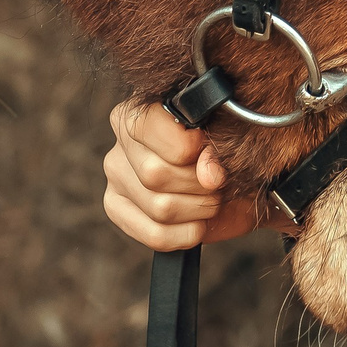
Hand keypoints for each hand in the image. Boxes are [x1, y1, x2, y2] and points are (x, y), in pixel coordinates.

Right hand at [101, 99, 287, 251]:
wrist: (231, 182)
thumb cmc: (223, 153)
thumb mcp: (227, 142)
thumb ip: (216, 150)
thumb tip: (208, 176)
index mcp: (140, 112)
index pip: (149, 128)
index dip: (187, 146)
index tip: (209, 150)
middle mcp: (119, 143)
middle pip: (155, 174)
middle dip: (199, 185)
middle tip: (218, 183)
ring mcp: (115, 177)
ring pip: (159, 207)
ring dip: (198, 209)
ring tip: (210, 200)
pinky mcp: (116, 208)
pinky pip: (154, 235)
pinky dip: (188, 233)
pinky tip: (198, 223)